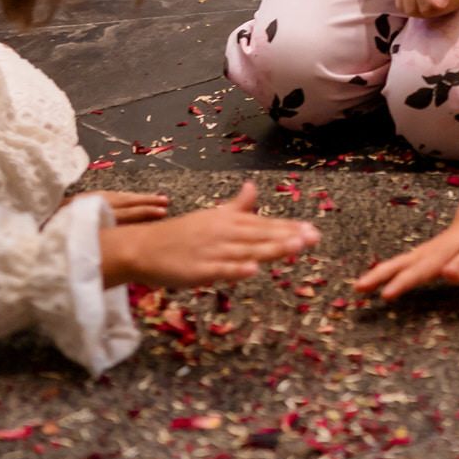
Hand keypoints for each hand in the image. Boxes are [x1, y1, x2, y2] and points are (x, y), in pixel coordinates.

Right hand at [102, 182, 319, 288]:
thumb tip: (253, 187)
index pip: (264, 224)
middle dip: (288, 237)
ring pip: (246, 251)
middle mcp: (224, 233)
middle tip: (314, 238)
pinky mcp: (198, 271)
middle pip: (260, 236)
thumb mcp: (211, 215)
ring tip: (295, 247)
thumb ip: (236, 206)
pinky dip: (235, 270)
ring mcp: (212, 252)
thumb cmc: (181, 234)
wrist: (144, 247)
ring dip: (270, 249)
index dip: (288, 227)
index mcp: (228, 221)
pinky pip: (220, 271)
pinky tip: (252, 271)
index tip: (312, 230)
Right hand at [354, 219, 458, 302]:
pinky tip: (371, 282)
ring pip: (393, 264)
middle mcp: (421, 255)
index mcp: (435, 258)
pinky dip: (381, 273)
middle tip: (358, 289)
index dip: (401, 284)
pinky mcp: (415, 257)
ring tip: (358, 288)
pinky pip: (395, 265)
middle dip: (377, 277)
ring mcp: (416, 255)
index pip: (416, 274)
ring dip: (375, 275)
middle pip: (396, 266)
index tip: (385, 295)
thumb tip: (448, 274)